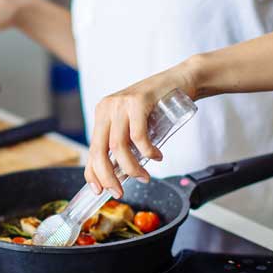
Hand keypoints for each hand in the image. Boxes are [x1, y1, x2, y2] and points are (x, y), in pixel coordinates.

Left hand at [84, 64, 195, 198]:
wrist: (180, 80)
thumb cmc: (159, 105)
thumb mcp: (135, 124)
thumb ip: (125, 143)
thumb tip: (119, 174)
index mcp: (102, 114)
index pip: (91, 149)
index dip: (92, 173)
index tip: (99, 190)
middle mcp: (107, 107)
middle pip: (99, 150)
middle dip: (108, 177)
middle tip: (119, 192)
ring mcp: (121, 103)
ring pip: (117, 146)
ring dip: (131, 168)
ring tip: (144, 176)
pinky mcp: (137, 101)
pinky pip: (138, 136)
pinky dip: (147, 152)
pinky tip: (156, 156)